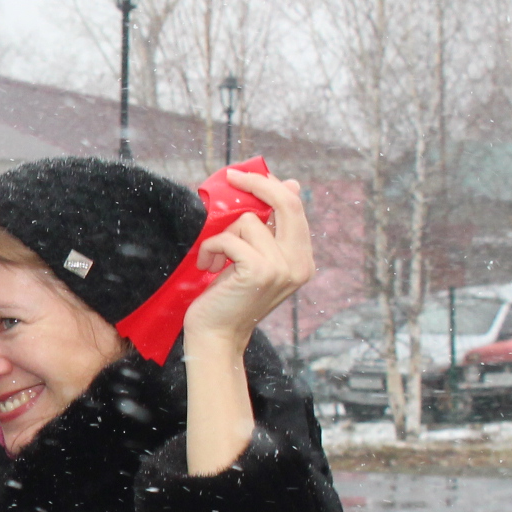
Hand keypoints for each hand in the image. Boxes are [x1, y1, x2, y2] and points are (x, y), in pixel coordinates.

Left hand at [182, 169, 312, 356]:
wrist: (217, 335)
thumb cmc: (229, 297)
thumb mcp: (253, 259)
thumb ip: (270, 229)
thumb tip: (290, 184)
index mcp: (303, 260)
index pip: (296, 208)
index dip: (272, 186)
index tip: (247, 176)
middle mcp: (300, 264)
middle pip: (287, 204)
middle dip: (256, 185)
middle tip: (231, 178)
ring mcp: (282, 268)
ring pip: (248, 222)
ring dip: (222, 237)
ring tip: (216, 260)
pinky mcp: (260, 271)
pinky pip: (229, 238)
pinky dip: (211, 248)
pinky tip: (209, 267)